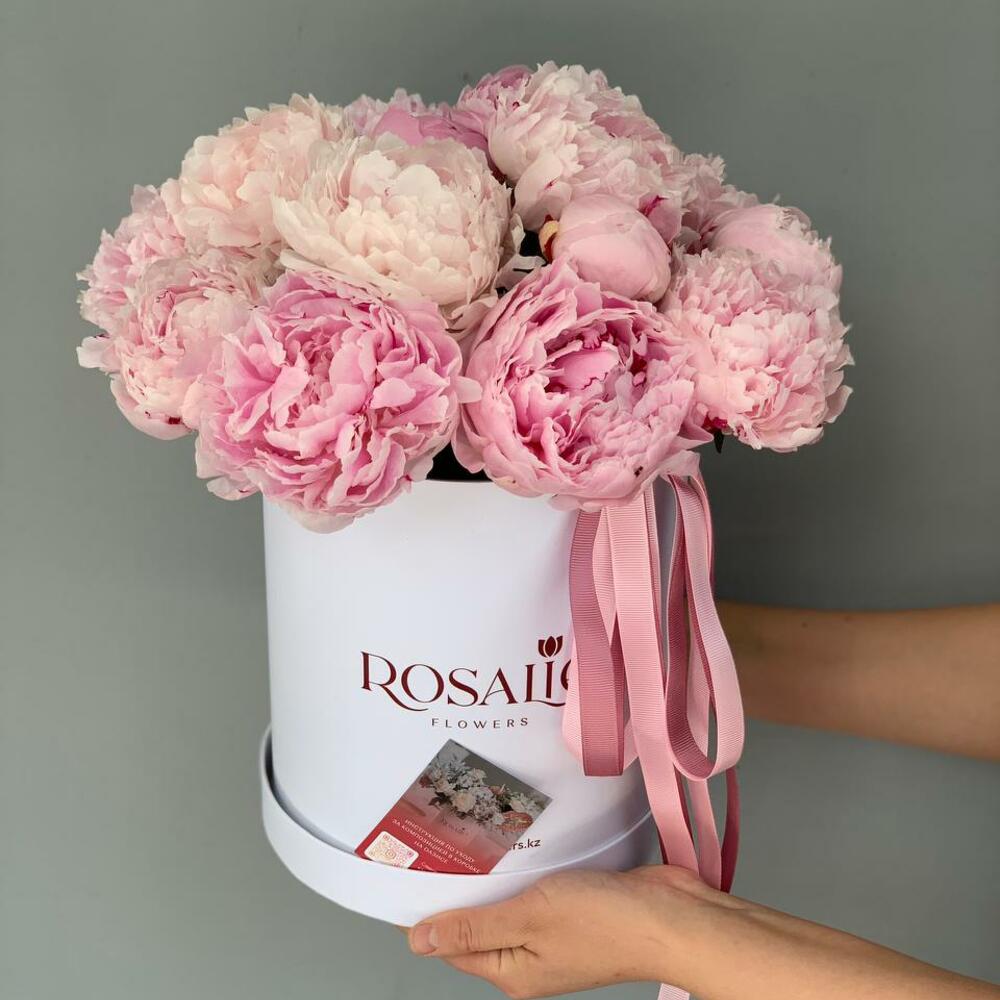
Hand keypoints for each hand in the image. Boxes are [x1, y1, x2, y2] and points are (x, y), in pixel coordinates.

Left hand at [407, 865, 998, 999]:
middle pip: (478, 921)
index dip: (428, 909)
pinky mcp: (576, 907)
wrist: (672, 915)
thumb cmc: (601, 920)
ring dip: (493, 872)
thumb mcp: (527, 919)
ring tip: (469, 828)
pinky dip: (524, 867)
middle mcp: (528, 956)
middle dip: (460, 886)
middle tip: (438, 836)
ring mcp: (554, 932)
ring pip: (508, 900)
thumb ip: (472, 928)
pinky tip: (517, 837)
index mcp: (510, 970)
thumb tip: (416, 943)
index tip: (409, 867)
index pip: (452, 941)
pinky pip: (536, 888)